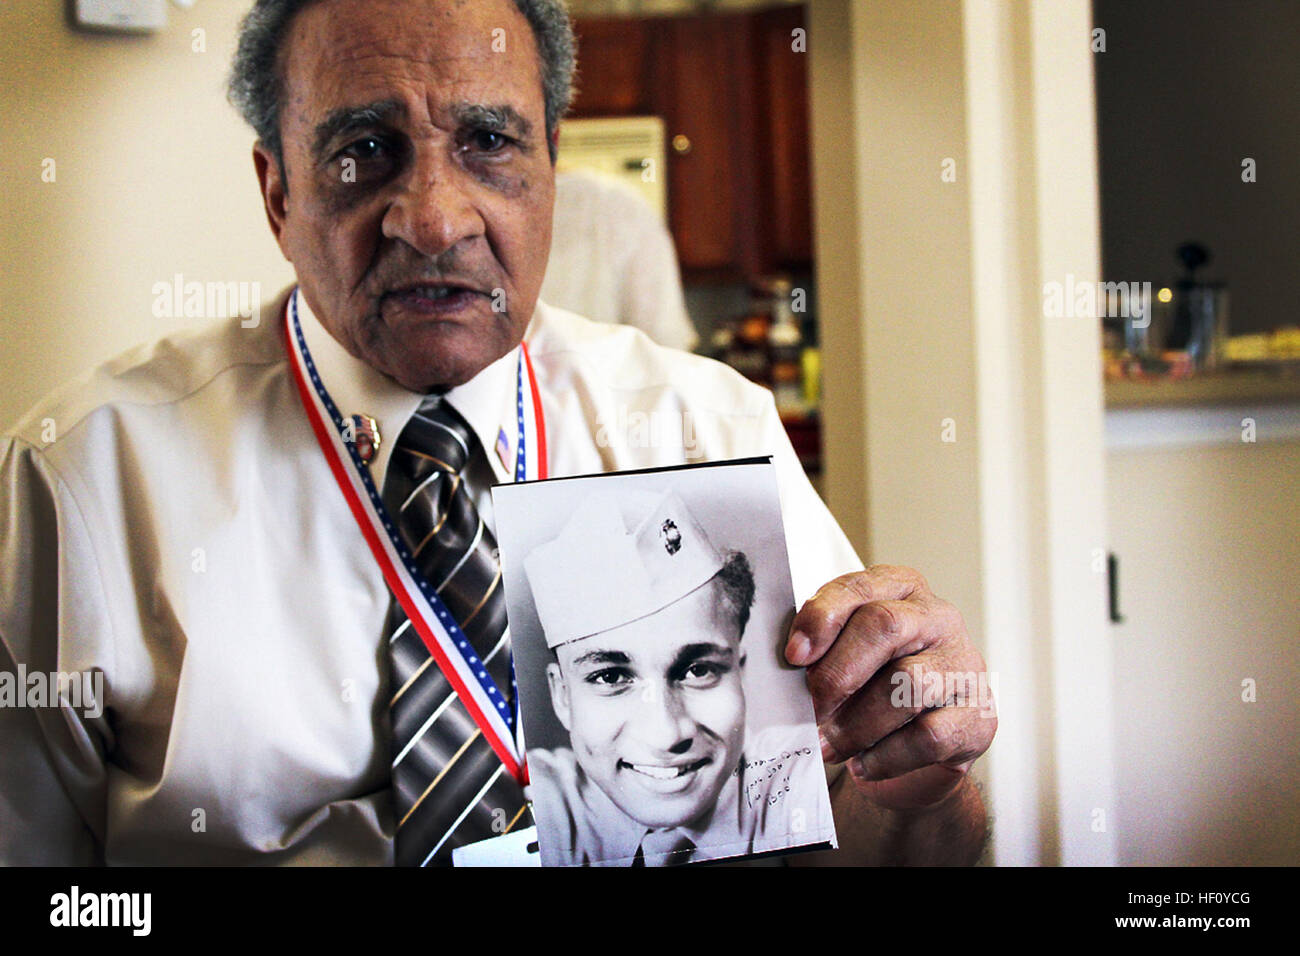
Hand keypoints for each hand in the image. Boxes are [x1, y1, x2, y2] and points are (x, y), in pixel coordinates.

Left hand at [785, 566, 995, 811]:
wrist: (918, 754)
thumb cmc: (873, 689)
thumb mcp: (846, 658)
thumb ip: (822, 650)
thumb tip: (791, 665)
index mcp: (901, 590)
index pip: (860, 588)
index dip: (823, 617)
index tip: (794, 655)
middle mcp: (938, 619)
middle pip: (884, 626)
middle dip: (837, 673)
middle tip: (810, 709)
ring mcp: (964, 666)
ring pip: (908, 684)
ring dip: (857, 723)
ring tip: (829, 746)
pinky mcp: (978, 717)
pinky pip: (929, 735)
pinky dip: (886, 756)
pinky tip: (863, 764)